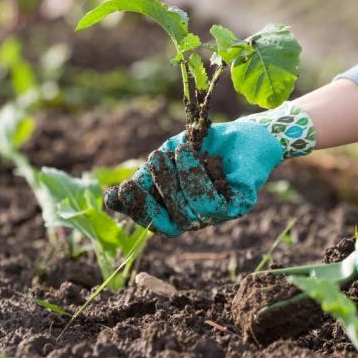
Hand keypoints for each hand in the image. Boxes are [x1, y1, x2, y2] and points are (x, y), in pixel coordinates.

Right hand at [105, 102, 315, 235]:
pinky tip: (188, 154)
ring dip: (173, 182)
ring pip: (187, 214)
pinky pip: (210, 204)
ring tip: (172, 151)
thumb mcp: (168, 159)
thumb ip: (145, 178)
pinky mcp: (237, 207)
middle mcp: (196, 218)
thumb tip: (112, 200)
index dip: (134, 210)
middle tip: (142, 170)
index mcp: (177, 210)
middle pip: (168, 223)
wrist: (245, 133)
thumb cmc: (204, 146)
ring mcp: (217, 217)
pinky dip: (194, 178)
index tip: (117, 192)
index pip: (152, 220)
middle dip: (150, 199)